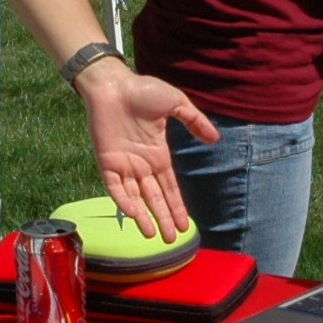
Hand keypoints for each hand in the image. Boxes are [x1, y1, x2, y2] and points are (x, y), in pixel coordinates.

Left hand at [75, 61, 219, 239]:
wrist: (113, 83)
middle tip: (171, 239)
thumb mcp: (175, 104)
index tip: (185, 225)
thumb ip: (194, 120)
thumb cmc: (142, 90)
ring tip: (155, 235)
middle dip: (164, 218)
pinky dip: (125, 201)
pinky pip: (115, 187)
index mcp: (157, 154)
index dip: (177, 206)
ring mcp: (123, 164)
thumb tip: (215, 139)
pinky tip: (136, 215)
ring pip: (136, 197)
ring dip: (145, 216)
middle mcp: (140, 164)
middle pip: (154, 198)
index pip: (169, 187)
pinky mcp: (106, 161)